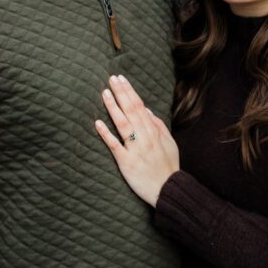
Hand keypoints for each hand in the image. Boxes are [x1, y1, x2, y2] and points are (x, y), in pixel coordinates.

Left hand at [95, 75, 179, 205]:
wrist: (167, 189)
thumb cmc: (168, 167)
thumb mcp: (169, 143)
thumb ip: (158, 126)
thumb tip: (146, 110)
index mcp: (154, 131)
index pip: (140, 106)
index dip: (129, 92)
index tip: (121, 79)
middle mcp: (145, 137)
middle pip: (131, 111)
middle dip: (121, 93)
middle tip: (111, 78)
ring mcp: (135, 149)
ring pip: (123, 124)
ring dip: (113, 107)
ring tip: (104, 93)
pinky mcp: (126, 162)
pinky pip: (115, 146)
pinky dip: (106, 134)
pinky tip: (97, 123)